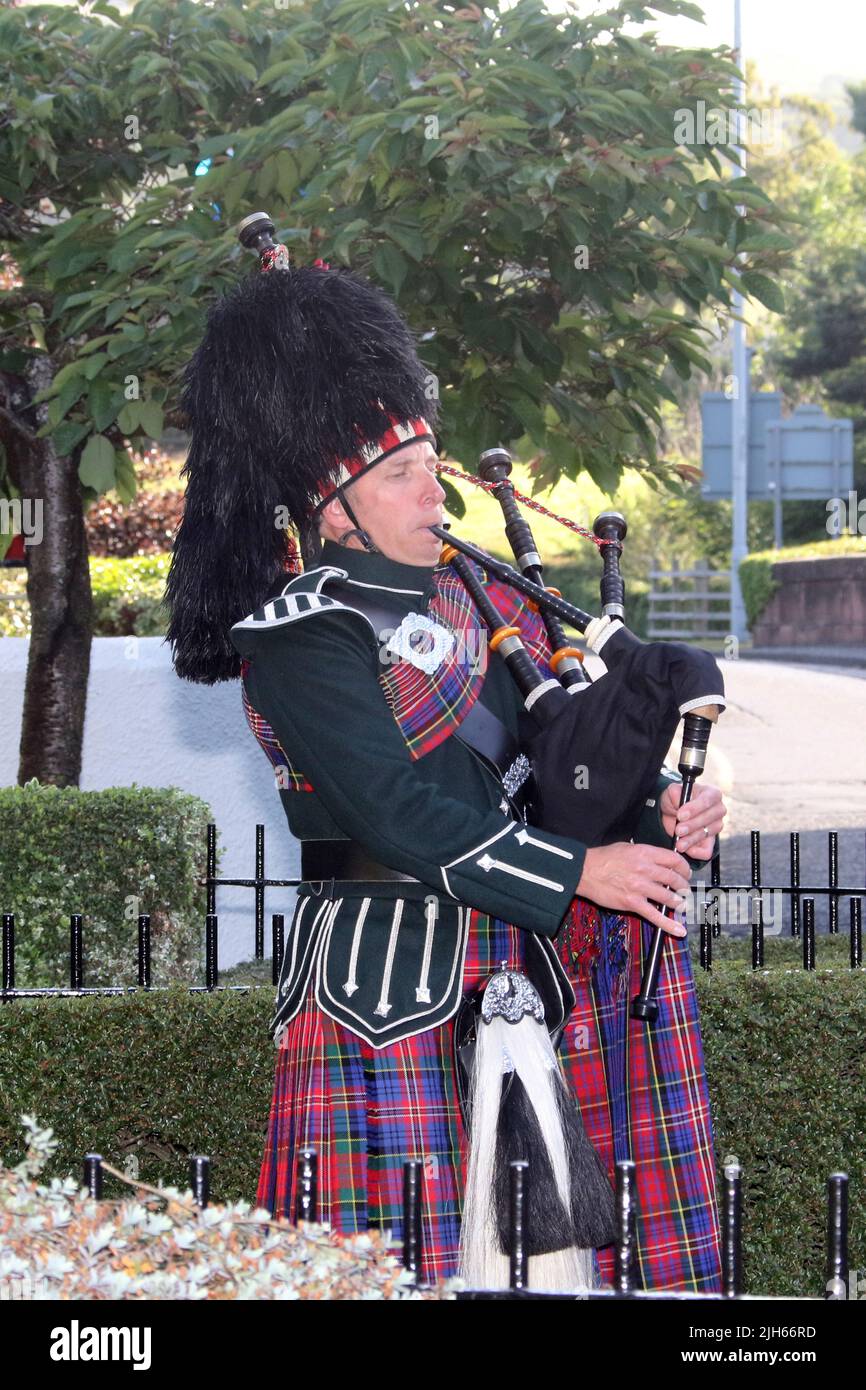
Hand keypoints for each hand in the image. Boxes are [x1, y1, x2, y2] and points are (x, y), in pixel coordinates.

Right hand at [575, 842, 691, 937]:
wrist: (584, 871)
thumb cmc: (603, 858)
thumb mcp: (628, 847)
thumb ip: (646, 855)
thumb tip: (660, 861)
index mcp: (645, 853)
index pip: (674, 860)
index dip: (684, 868)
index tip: (686, 873)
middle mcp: (645, 869)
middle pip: (674, 879)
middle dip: (684, 887)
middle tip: (685, 890)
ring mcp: (639, 887)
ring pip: (668, 897)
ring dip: (679, 903)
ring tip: (681, 905)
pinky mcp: (632, 903)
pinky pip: (655, 916)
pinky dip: (669, 924)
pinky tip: (679, 930)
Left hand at [659, 781, 725, 859]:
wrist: (672, 814)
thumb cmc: (675, 799)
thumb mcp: (672, 792)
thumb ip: (675, 792)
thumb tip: (680, 799)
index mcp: (712, 794)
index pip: (707, 801)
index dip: (694, 809)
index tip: (680, 816)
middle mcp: (718, 809)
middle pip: (708, 819)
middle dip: (691, 826)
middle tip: (678, 830)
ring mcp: (717, 826)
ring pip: (707, 835)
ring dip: (691, 840)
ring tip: (679, 843)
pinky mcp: (711, 841)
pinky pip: (707, 850)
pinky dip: (696, 851)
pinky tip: (686, 850)